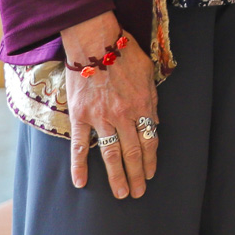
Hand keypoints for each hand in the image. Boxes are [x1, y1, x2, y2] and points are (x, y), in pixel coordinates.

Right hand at [59, 13, 157, 197]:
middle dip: (138, 174)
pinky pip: (80, 145)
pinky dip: (80, 165)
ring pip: (111, 153)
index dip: (151, 158)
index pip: (150, 139)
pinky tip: (81, 182)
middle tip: (139, 192)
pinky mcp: (80, 116)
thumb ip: (151, 99)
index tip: (151, 173)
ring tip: (121, 193)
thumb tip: (154, 121)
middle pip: (133, 151)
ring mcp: (101, 117)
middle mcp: (124, 115)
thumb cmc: (124, 53)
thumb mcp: (149, 73)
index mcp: (143, 104)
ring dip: (117, 176)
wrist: (96, 41)